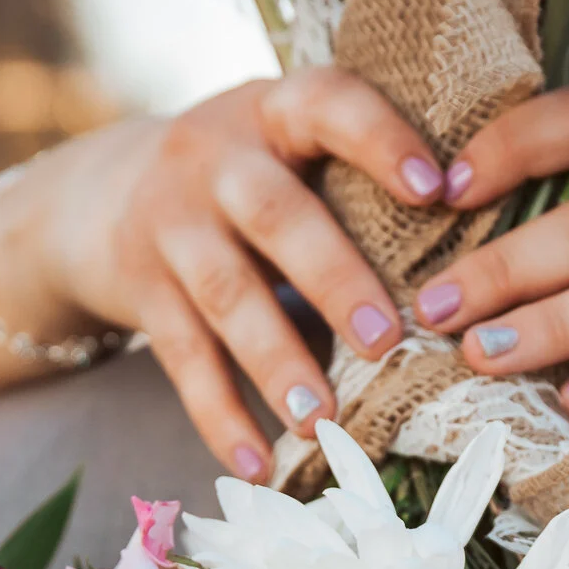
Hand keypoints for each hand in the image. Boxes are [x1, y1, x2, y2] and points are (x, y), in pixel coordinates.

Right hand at [33, 72, 444, 475]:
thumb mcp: (288, 152)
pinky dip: (221, 417)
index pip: (328, 104)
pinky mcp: (143, 291)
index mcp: (274, 113)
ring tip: (320, 423)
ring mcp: (171, 224)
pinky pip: (183, 360)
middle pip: (275, 215)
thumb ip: (352, 187)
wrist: (102, 197)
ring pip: (225, 294)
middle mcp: (216, 158)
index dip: (379, 140)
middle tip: (385, 341)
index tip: (435, 189)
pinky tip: (257, 465)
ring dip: (276, 363)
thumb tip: (466, 281)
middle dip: (332, 279)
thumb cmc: (245, 184)